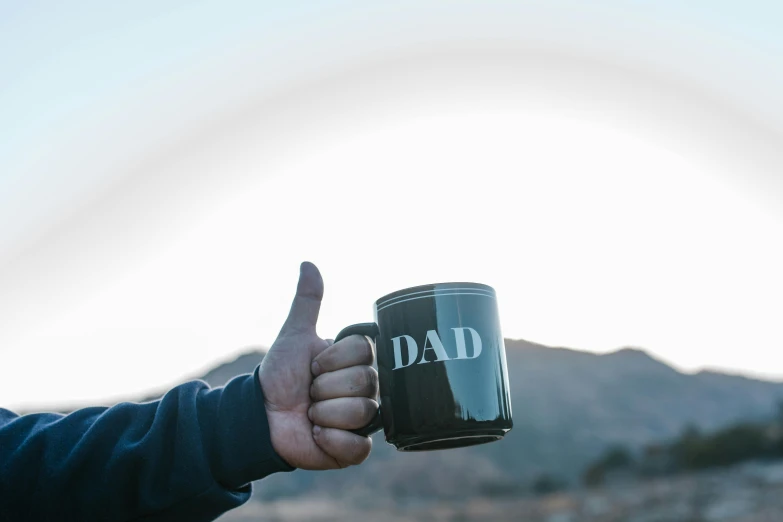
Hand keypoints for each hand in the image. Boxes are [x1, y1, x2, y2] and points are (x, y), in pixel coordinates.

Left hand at [258, 262, 378, 469]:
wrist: (261, 417)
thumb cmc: (280, 376)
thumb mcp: (294, 337)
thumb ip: (307, 302)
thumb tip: (308, 264)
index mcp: (356, 364)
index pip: (363, 352)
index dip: (331, 360)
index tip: (313, 366)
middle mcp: (365, 391)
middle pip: (364, 382)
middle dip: (324, 388)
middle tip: (309, 392)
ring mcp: (362, 421)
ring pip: (360, 412)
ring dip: (323, 414)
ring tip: (310, 415)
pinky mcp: (353, 451)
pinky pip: (358, 446)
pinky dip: (332, 441)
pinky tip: (316, 435)